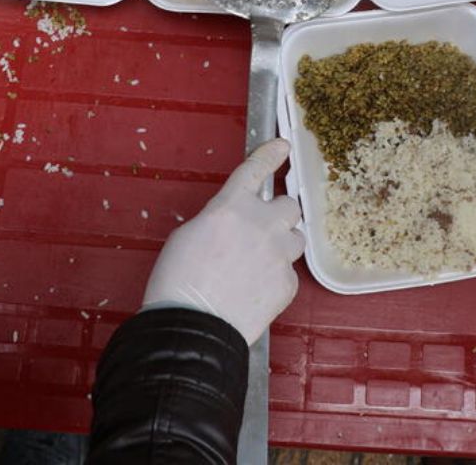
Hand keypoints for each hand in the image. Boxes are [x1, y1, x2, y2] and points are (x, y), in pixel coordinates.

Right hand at [142, 139, 303, 345]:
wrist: (193, 329)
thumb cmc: (179, 283)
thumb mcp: (188, 235)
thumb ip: (219, 219)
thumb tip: (233, 223)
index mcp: (230, 206)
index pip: (255, 169)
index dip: (270, 154)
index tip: (282, 146)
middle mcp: (261, 223)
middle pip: (290, 205)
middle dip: (279, 215)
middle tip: (263, 232)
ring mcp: (278, 253)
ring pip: (296, 238)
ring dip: (282, 245)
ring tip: (258, 265)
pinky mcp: (288, 283)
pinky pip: (290, 273)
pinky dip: (277, 279)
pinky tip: (255, 291)